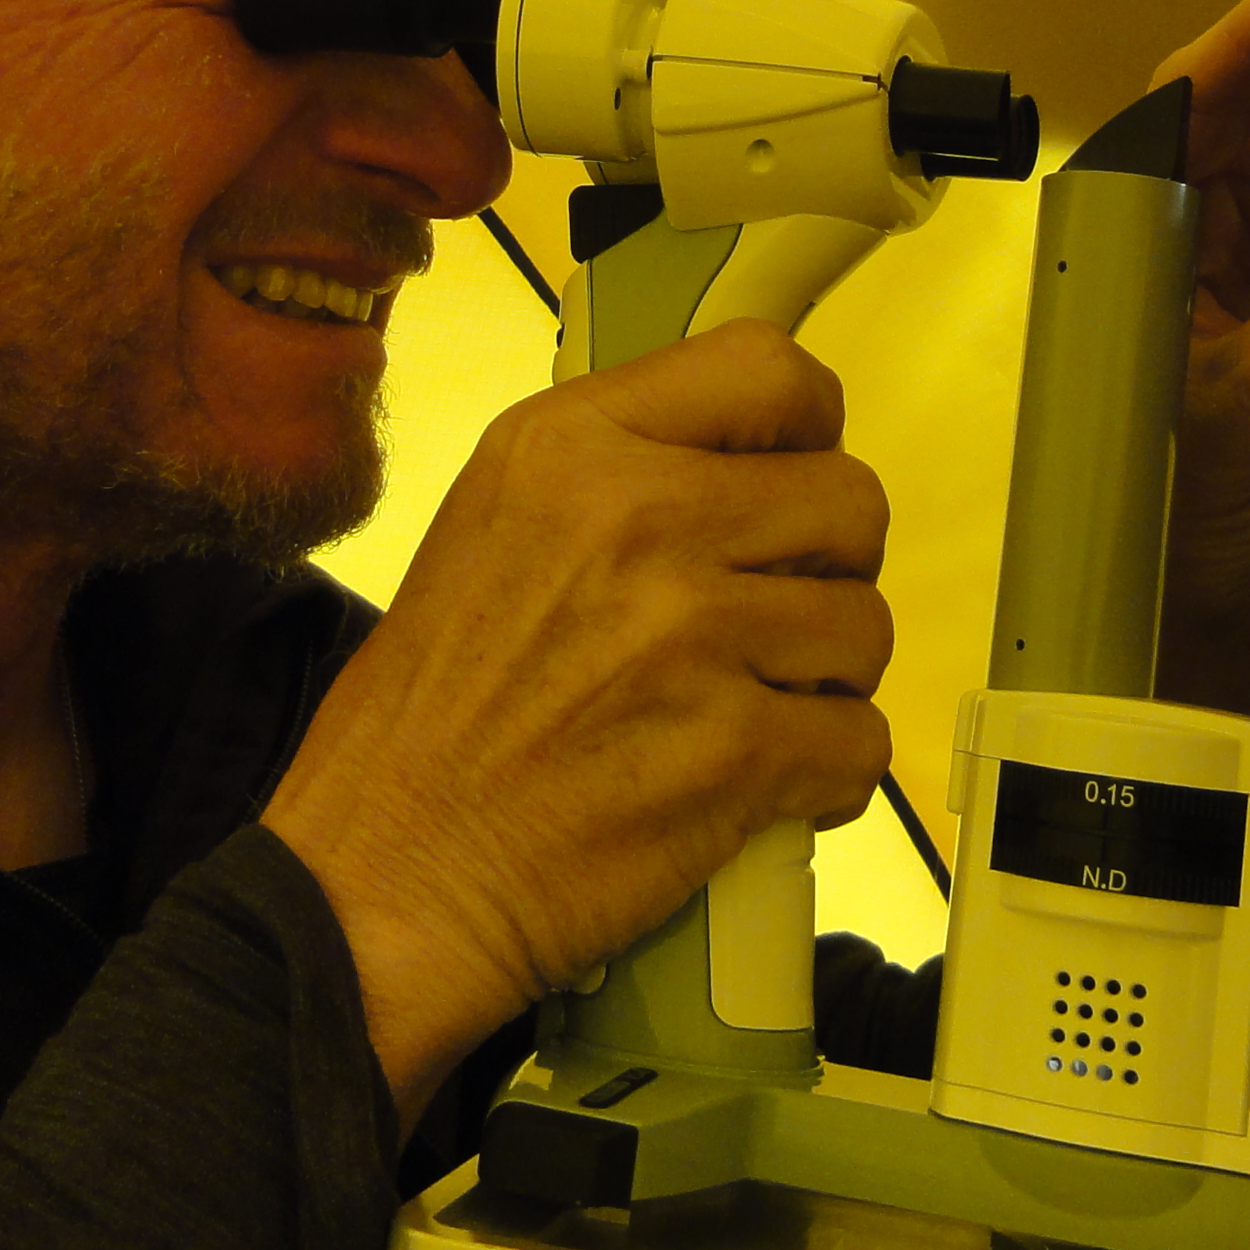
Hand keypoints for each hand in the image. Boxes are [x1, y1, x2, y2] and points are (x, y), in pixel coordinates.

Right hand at [261, 322, 892, 1115]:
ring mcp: (692, 636)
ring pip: (866, 626)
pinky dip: (825, 774)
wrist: (382, 878)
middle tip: (767, 617)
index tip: (789, 477)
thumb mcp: (488, 525)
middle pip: (849, 501)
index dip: (806, 432)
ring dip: (825, 678)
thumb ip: (614, 473)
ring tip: (748, 706)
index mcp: (570, 447)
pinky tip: (759, 783)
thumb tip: (746, 460)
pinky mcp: (736, 753)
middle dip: (824, 568)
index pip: (770, 371)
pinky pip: (861, 741)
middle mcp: (638, 520)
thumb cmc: (426, 725)